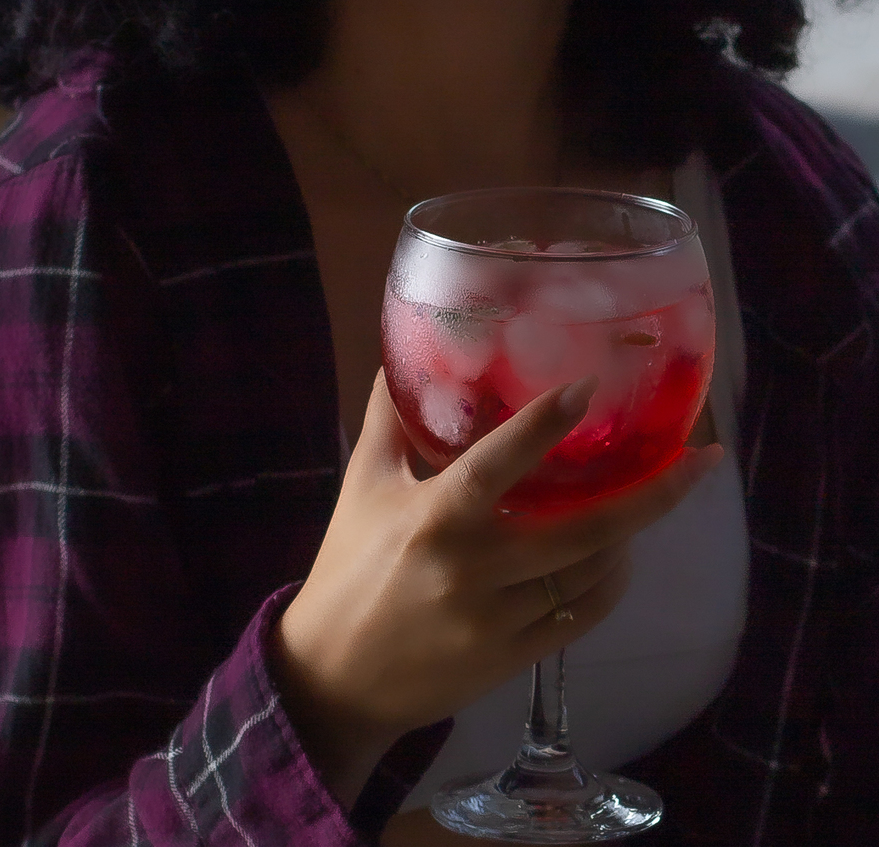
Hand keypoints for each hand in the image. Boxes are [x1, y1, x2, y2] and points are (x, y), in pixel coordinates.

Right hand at [268, 370, 722, 809]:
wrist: (334, 675)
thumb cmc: (346, 567)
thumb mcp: (361, 487)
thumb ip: (387, 421)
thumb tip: (396, 359)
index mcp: (434, 516)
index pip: (500, 461)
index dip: (548, 422)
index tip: (591, 387)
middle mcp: (474, 566)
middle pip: (584, 529)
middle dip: (653, 495)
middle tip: (701, 461)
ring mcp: (498, 617)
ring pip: (592, 573)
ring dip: (632, 536)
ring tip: (650, 500)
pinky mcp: (513, 658)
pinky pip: (581, 614)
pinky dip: (609, 582)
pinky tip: (618, 556)